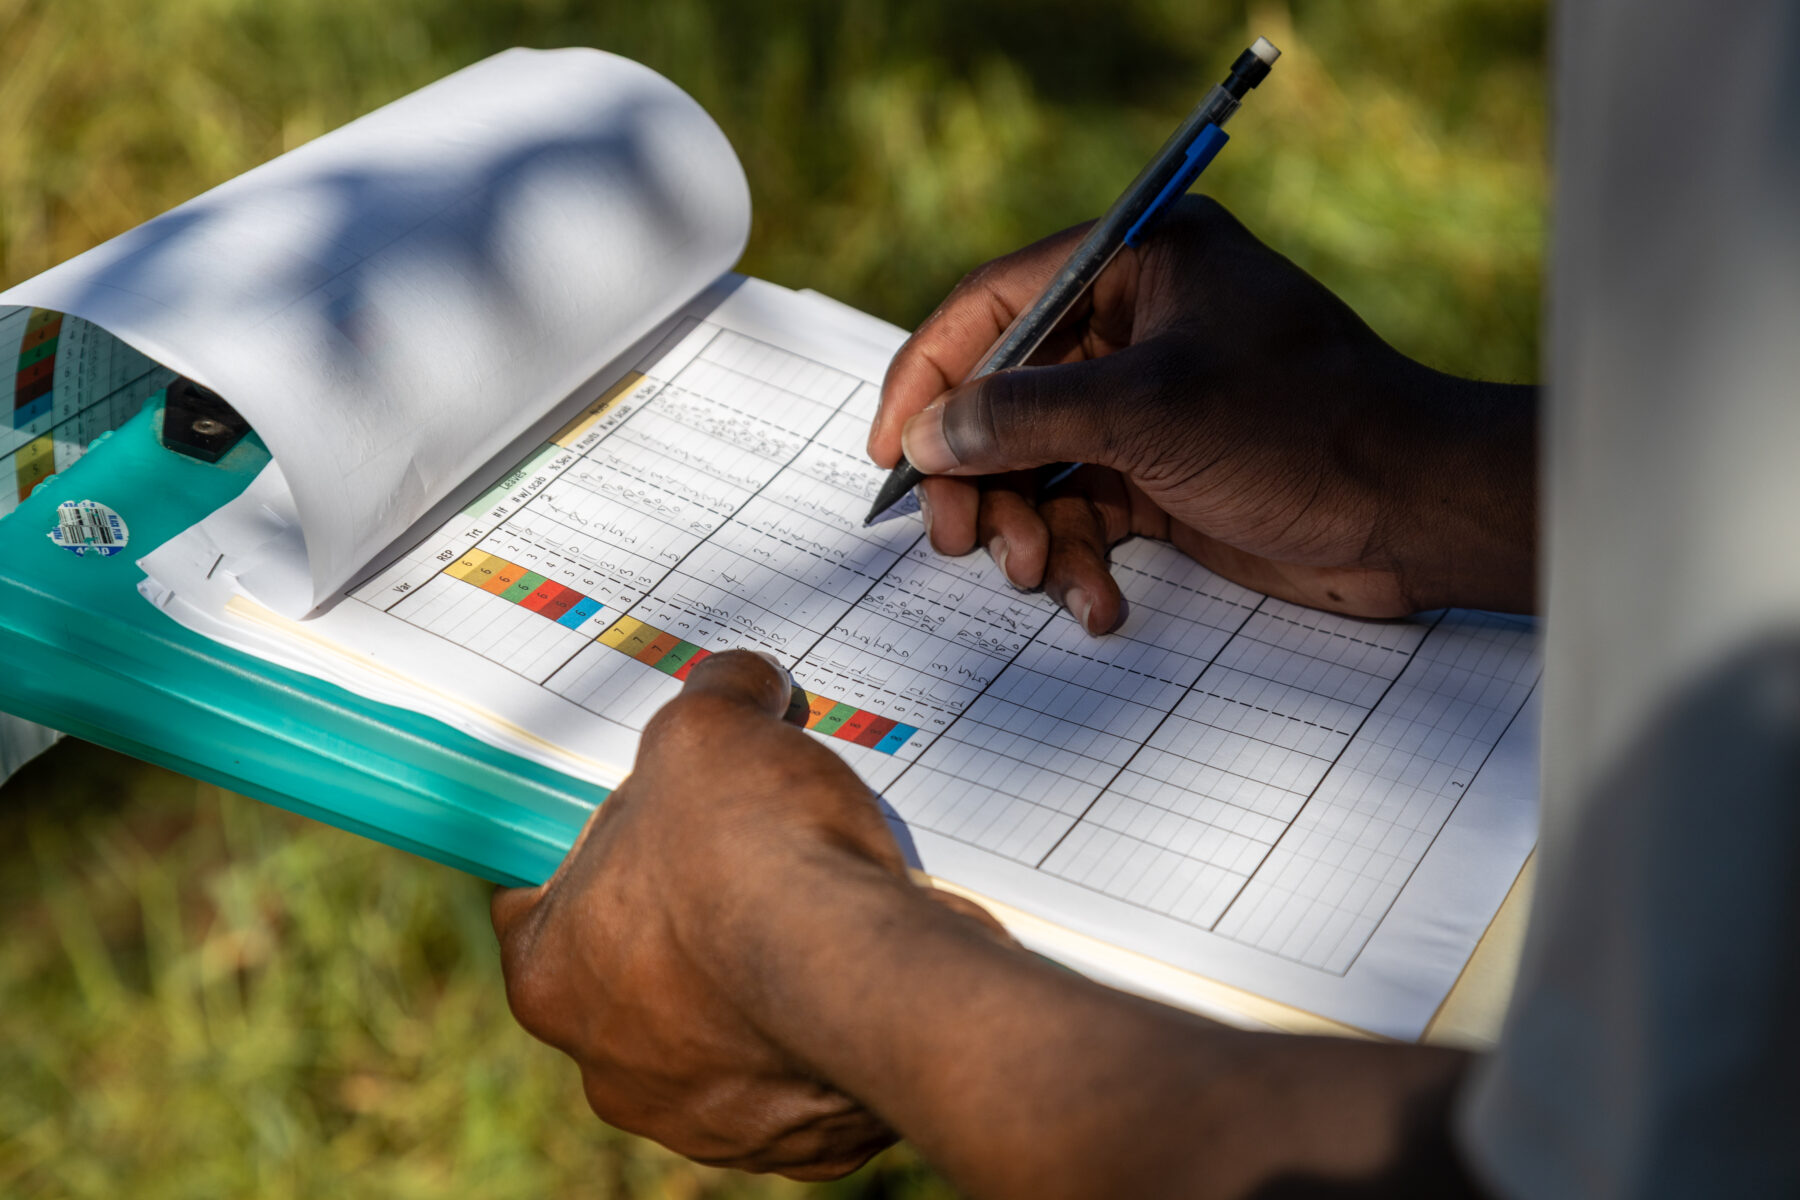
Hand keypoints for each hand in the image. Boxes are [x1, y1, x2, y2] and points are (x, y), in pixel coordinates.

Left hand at [491, 650, 1007, 1178]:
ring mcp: (707, 1116)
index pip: (536, 910)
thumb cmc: (750, 856)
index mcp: (551, 976)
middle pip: (636, 972)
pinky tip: (864, 960)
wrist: (864, 972)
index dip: (591, 856)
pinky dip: (829, 1022)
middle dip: (688, 916)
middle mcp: (614, 1065)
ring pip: (724, 1030)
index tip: (643, 825)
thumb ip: (716, 695)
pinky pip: (806, 1071)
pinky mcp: (800, 1141)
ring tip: (820, 902)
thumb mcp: (710, 728)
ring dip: (760, 978)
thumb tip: (745, 681)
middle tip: (748, 854)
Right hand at [869, 196, 1536, 626]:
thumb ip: (1025, 416)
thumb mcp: (1152, 411)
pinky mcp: (1162, 473)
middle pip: (1004, 395)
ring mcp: (1146, 404)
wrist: (1416, 514)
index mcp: (1138, 264)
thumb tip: (928, 435)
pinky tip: (1097, 600)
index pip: (994, 305)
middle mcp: (1135, 325)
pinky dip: (1077, 558)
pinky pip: (1083, 511)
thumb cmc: (1307, 429)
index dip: (930, 375)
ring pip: (1036, 464)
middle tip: (957, 537)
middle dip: (979, 474)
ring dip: (1027, 527)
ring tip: (1040, 573)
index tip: (893, 450)